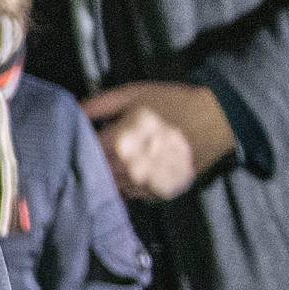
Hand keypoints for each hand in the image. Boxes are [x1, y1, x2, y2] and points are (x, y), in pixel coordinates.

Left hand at [83, 81, 236, 201]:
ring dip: (111, 176)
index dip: (79, 145)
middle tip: (95, 151)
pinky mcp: (164, 191)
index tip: (77, 139)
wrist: (216, 119)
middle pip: (98, 173)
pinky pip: (136, 195)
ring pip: (115, 187)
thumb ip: (98, 104)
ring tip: (115, 162)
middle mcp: (132, 168)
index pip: (85, 152)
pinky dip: (130, 186)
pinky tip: (133, 172)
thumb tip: (71, 110)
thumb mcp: (131, 94)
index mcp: (120, 143)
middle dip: (92, 163)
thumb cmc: (171, 103)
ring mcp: (149, 183)